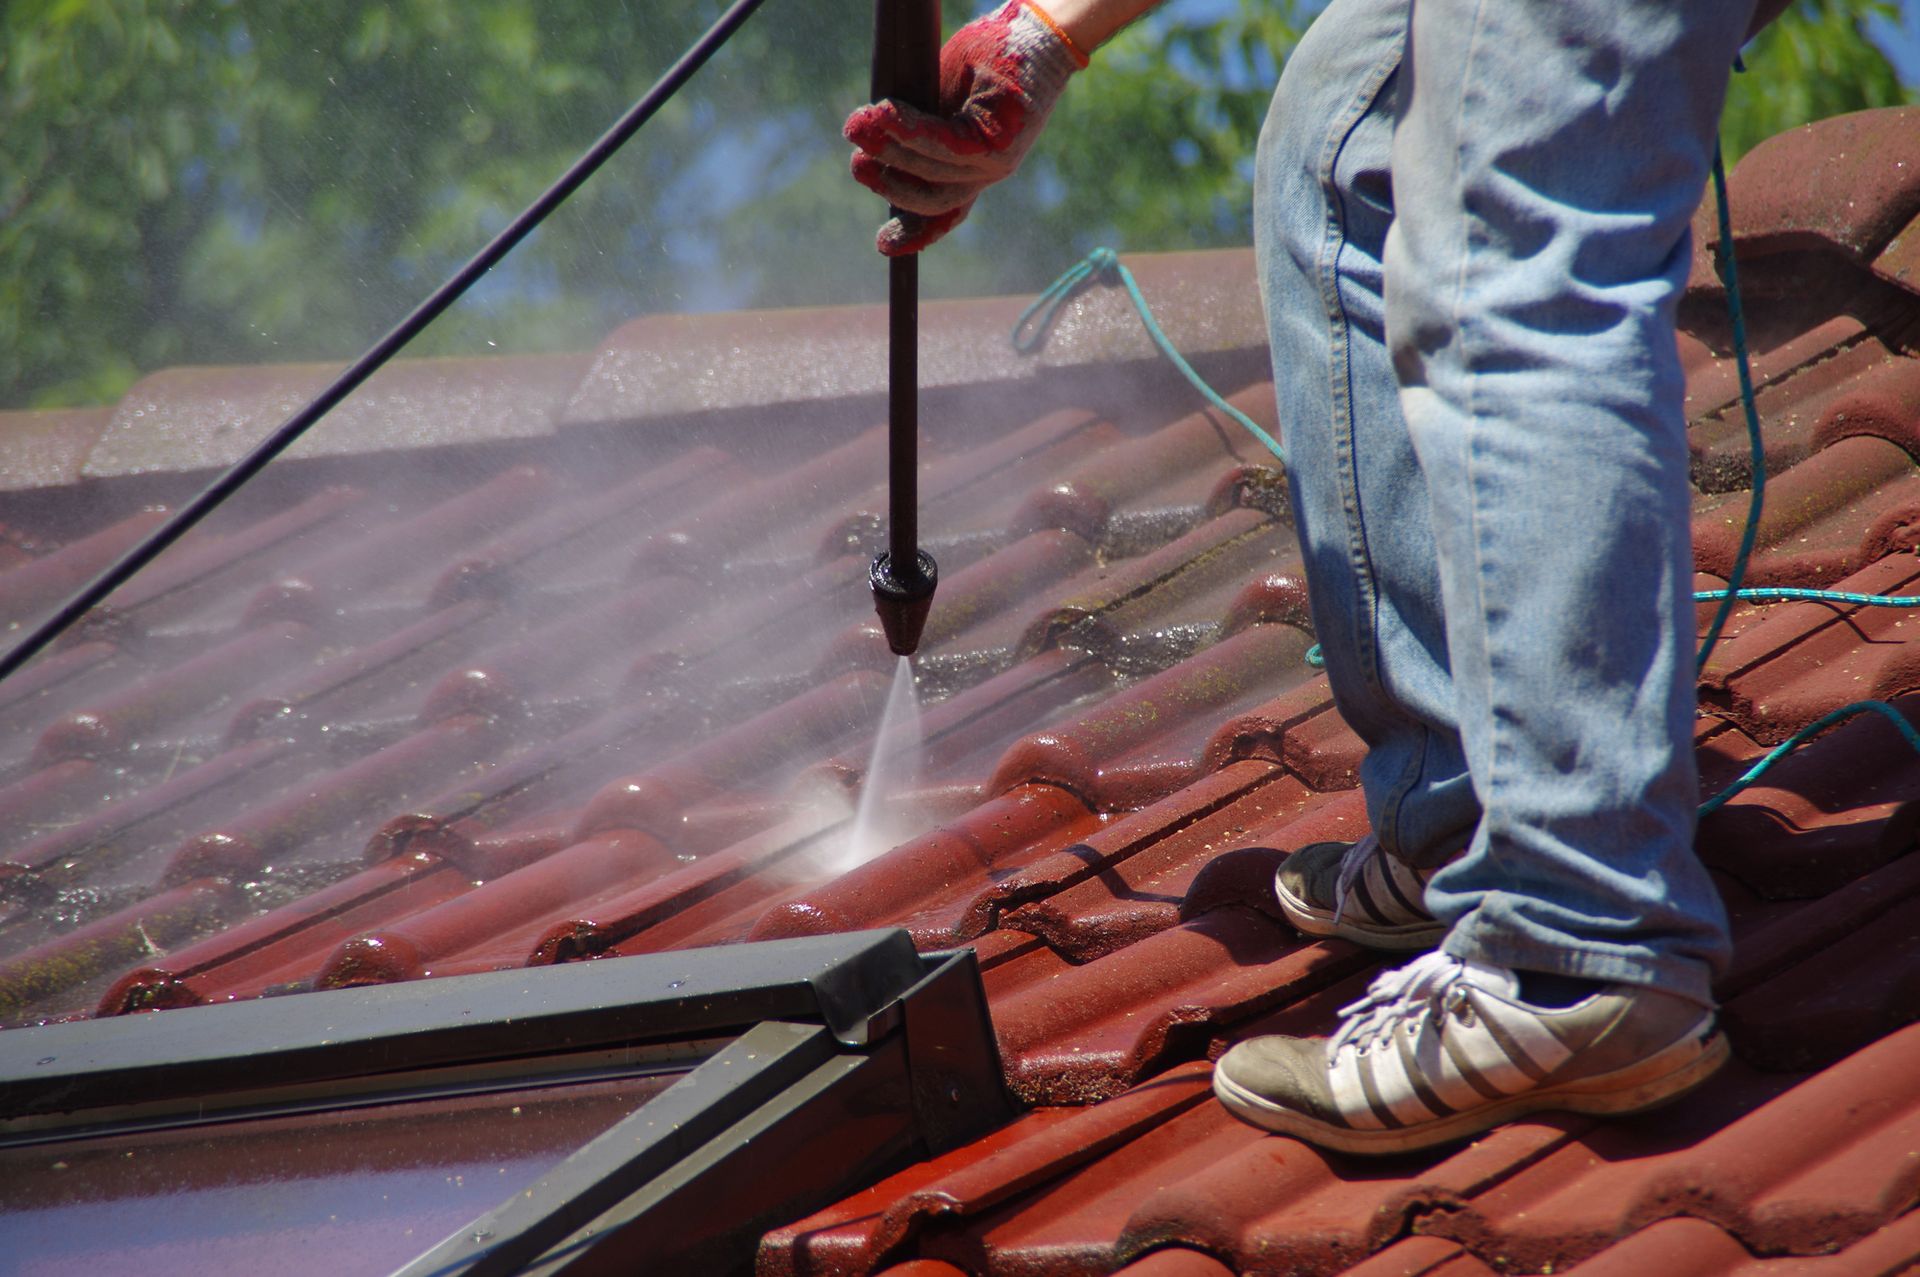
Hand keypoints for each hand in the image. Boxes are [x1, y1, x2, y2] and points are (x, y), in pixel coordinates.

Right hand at [844, 0, 1086, 254]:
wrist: (1037, 32)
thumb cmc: (990, 59)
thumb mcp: (946, 97)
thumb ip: (920, 127)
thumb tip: (875, 142)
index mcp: (977, 169)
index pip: (943, 212)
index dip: (914, 234)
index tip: (883, 245)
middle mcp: (989, 174)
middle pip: (930, 198)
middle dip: (886, 184)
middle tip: (854, 162)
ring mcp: (997, 162)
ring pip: (934, 170)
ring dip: (892, 150)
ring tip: (860, 127)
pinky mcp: (1000, 140)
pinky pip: (947, 143)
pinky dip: (913, 131)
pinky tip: (886, 114)